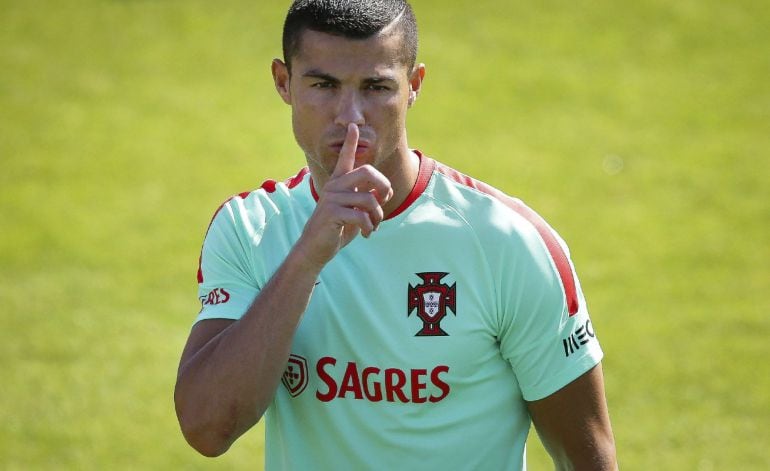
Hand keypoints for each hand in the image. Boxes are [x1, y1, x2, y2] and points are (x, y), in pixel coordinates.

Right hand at [295, 123, 392, 269]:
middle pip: (367, 171)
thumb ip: (367, 198)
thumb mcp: (355, 211)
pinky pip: (362, 215)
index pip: (345, 158)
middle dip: (383, 185)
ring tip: (373, 226)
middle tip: (384, 200)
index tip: (353, 125)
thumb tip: (384, 191)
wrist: (316, 248)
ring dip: (378, 216)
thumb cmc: (338, 228)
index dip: (350, 142)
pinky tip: (366, 234)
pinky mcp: (332, 213)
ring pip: (369, 199)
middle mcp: (334, 186)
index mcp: (339, 182)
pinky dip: (369, 227)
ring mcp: (332, 198)